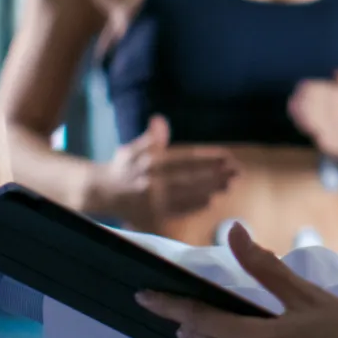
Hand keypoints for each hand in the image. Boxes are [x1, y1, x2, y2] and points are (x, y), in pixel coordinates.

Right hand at [93, 115, 239, 228]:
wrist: (101, 192)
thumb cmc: (121, 167)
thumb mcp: (131, 149)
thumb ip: (148, 138)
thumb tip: (159, 121)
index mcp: (148, 162)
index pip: (184, 159)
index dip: (207, 158)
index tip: (227, 157)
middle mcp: (151, 182)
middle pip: (190, 178)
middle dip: (216, 175)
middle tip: (237, 172)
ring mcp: (152, 201)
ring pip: (186, 195)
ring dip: (210, 190)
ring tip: (230, 185)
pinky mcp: (152, 215)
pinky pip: (177, 211)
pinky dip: (194, 206)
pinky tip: (210, 201)